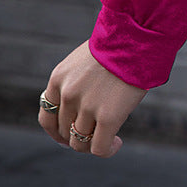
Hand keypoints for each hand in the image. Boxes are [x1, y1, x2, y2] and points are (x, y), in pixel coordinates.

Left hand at [38, 41, 146, 157]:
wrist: (139, 36)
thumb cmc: (118, 45)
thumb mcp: (85, 60)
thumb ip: (75, 83)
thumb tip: (78, 115)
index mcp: (59, 78)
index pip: (47, 116)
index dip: (57, 130)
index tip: (69, 134)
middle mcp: (68, 94)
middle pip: (65, 131)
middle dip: (78, 136)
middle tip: (96, 133)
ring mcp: (87, 106)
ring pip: (80, 142)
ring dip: (92, 144)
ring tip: (110, 138)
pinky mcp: (108, 117)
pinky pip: (99, 148)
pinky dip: (107, 150)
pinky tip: (116, 143)